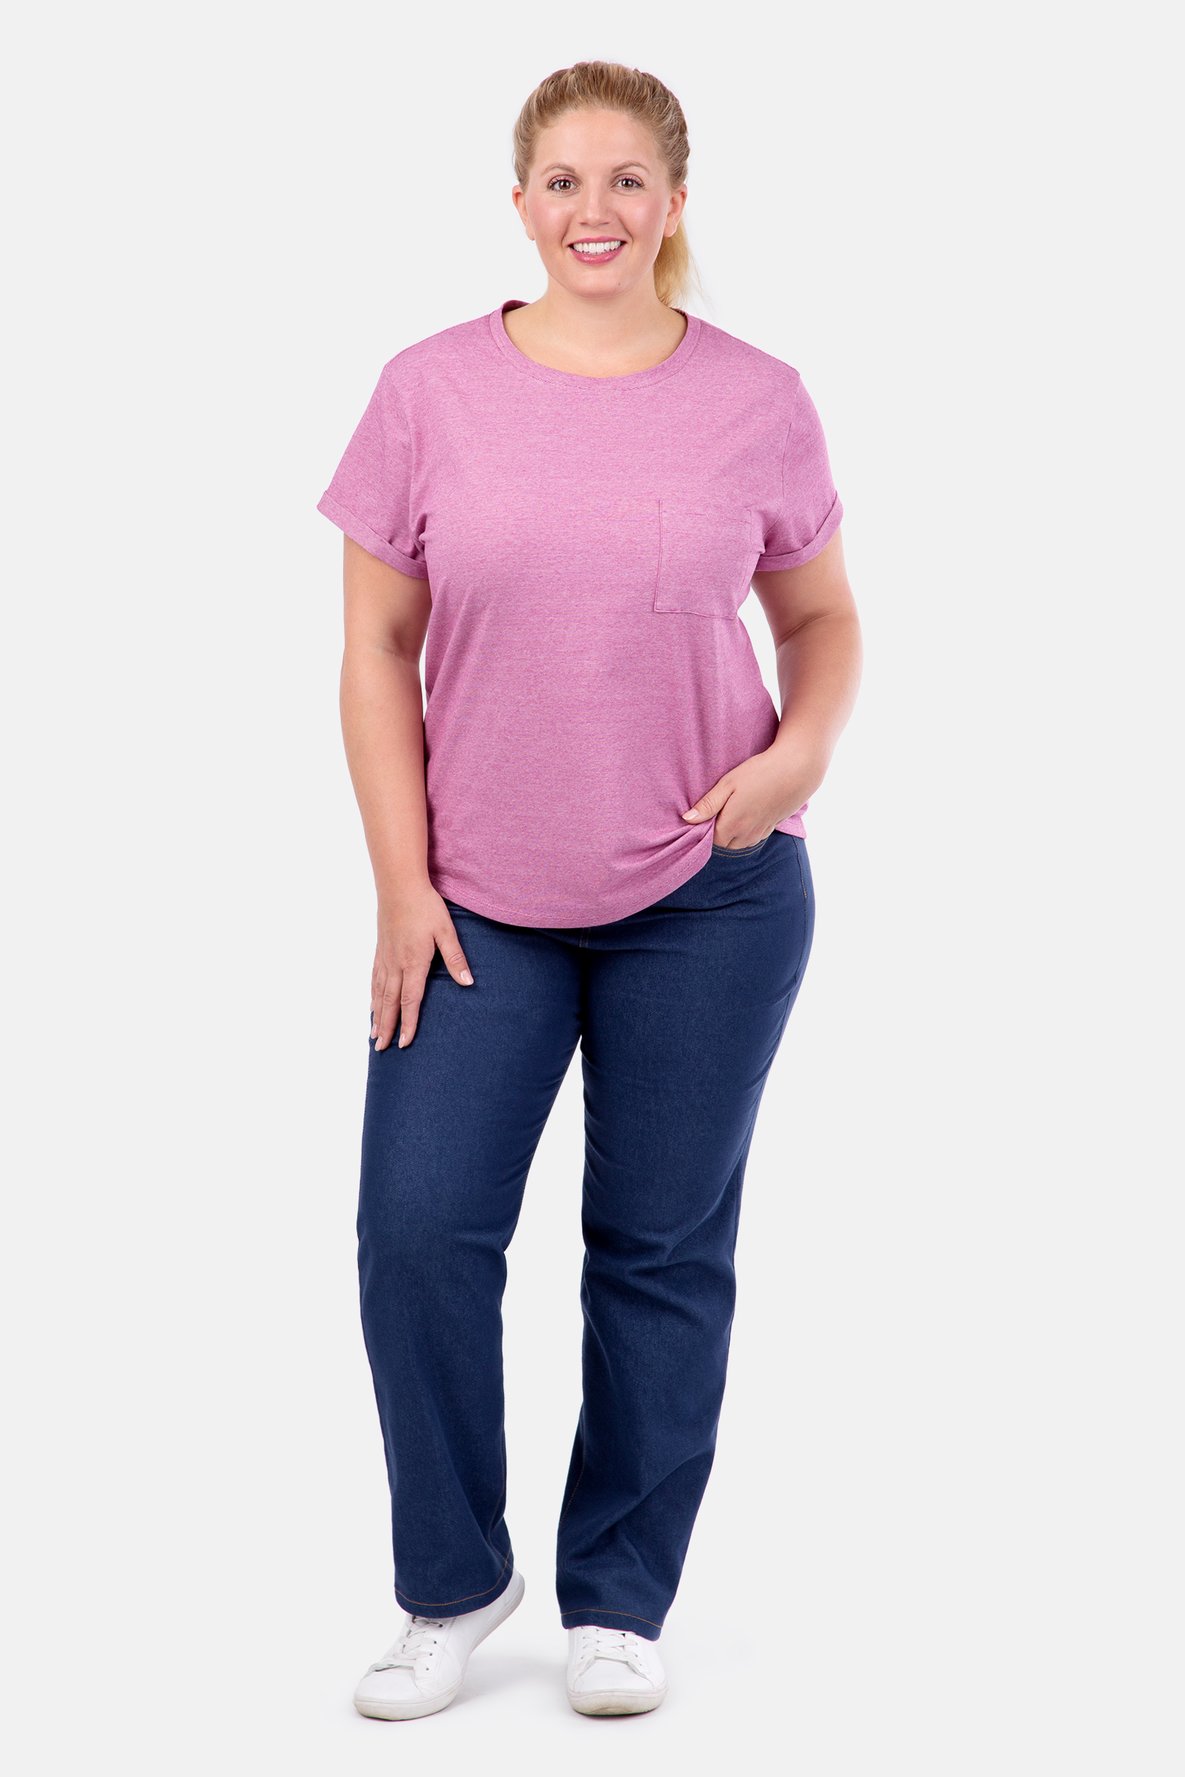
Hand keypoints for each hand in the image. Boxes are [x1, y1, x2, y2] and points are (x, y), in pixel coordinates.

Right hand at [371, 882, 473, 1050]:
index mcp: (414, 963)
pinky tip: (371, 1004)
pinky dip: (372, 996)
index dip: (408, 1023)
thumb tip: (468, 982)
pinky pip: (374, 979)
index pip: (410, 1001)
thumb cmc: (425, 907)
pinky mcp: (380, 949)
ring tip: (374, 1035)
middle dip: (387, 1027)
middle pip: (390, 1002)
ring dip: (377, 1015)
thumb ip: (456, 959)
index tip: (405, 1043)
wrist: (399, 885)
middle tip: (381, 1049)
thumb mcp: (446, 932)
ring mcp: (385, 957)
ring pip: (379, 993)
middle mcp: (396, 964)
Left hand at [681, 743, 820, 847]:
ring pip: (739, 843)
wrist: (796, 770)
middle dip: (717, 833)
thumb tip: (687, 819)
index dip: (703, 828)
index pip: (709, 840)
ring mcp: (760, 832)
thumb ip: (708, 804)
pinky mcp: (772, 827)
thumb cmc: (759, 773)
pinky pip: (753, 838)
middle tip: (716, 811)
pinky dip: (746, 832)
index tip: (703, 813)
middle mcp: (746, 834)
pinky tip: (748, 813)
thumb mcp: (728, 784)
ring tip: (732, 811)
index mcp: (731, 824)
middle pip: (723, 844)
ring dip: (732, 834)